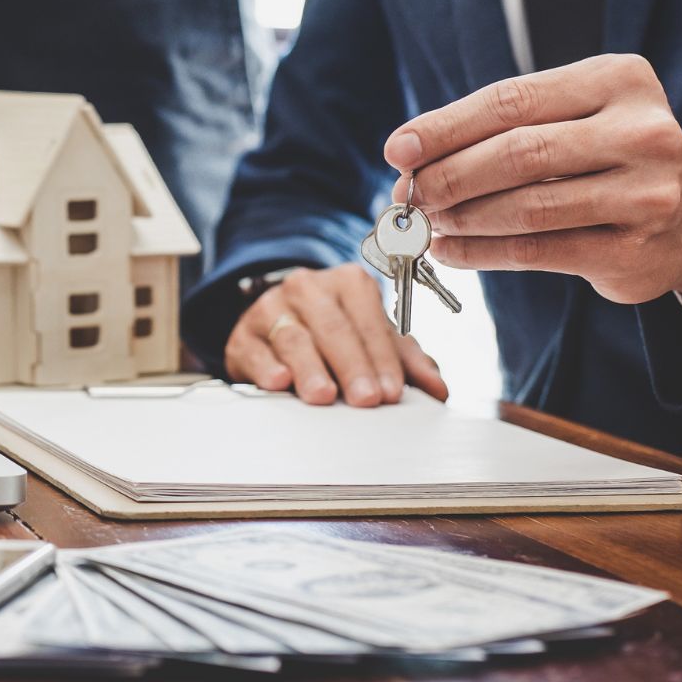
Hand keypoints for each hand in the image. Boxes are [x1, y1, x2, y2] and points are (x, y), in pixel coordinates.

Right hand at [225, 266, 448, 406]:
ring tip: (323, 396)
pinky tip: (279, 382)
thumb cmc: (333, 332)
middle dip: (352, 366)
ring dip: (310, 368)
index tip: (391, 391)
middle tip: (366, 399)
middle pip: (332, 327)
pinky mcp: (244, 335)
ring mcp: (271, 308)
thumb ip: (407, 362)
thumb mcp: (373, 339)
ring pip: (293, 336)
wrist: (277, 323)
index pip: (368, 319)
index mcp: (347, 282)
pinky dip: (267, 367)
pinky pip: (255, 349)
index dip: (381, 357)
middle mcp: (307, 288)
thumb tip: (438, 390)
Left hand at [385, 54, 681, 305]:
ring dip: (460, 218)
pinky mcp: (633, 250)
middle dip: (448, 176)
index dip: (445, 127)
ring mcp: (645, 193)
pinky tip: (450, 250)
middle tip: (405, 195)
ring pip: (526, 207)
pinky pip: (537, 251)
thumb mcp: (567, 117)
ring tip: (423, 224)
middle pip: (517, 152)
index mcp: (618, 80)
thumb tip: (408, 157)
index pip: (511, 100)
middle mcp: (641, 131)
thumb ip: (498, 128)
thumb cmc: (604, 154)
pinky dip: (481, 253)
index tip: (398, 150)